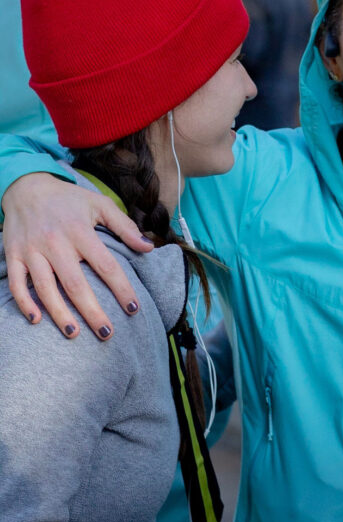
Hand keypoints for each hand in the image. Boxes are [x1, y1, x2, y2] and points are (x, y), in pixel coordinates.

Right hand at [2, 173, 151, 338]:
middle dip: (92, 311)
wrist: (26, 187)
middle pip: (75, 283)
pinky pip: (16, 283)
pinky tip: (36, 319)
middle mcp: (55, 242)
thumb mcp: (100, 204)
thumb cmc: (68, 200)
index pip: (106, 265)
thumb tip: (149, 248)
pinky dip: (24, 302)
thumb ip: (125, 226)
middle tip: (107, 334)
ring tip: (74, 333)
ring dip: (59, 313)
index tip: (134, 309)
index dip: (121, 289)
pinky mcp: (14, 255)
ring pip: (45, 287)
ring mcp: (32, 250)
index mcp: (80, 231)